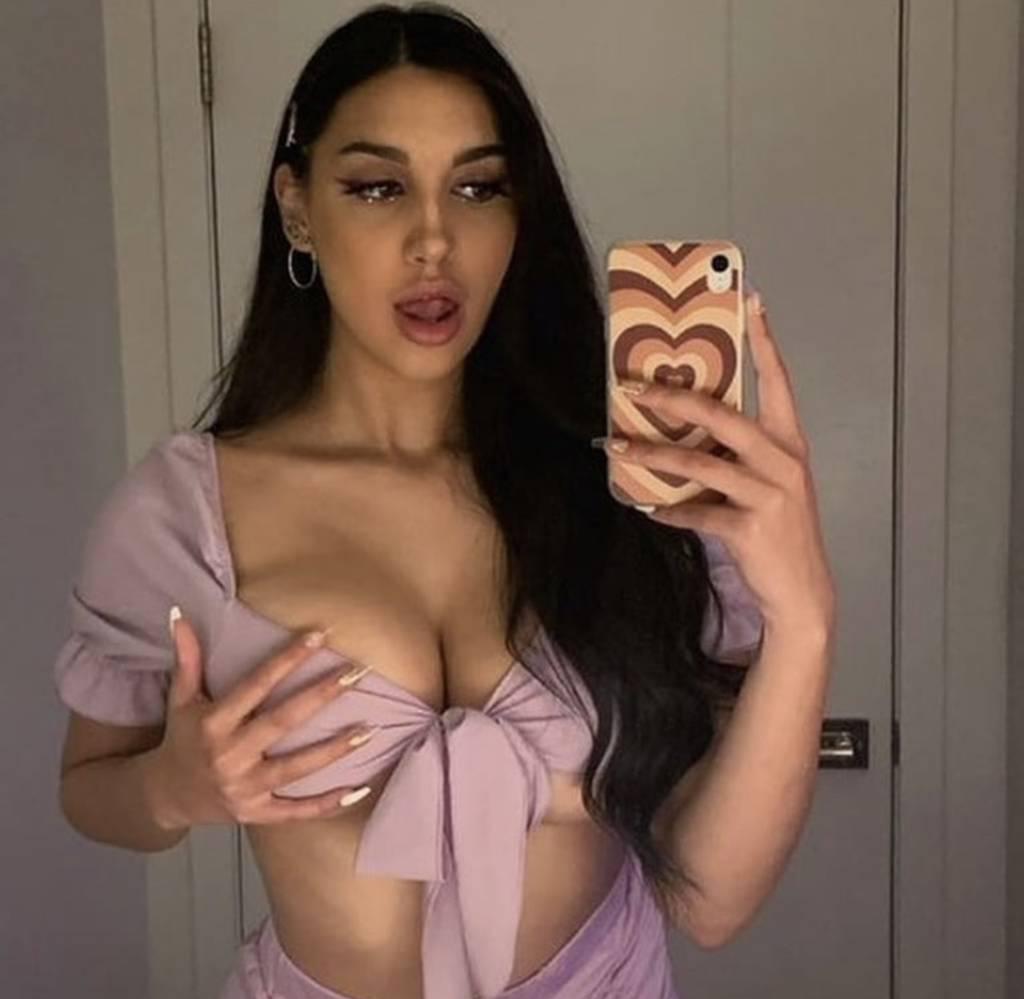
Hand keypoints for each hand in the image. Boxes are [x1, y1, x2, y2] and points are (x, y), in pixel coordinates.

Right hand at [149, 611, 376, 829]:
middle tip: (356, 672)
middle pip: (283, 722)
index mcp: (213, 723)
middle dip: (321, 696)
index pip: (256, 685)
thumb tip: (179, 613)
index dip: (287, 659)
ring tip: (369, 729)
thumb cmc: (182, 738)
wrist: (165, 797)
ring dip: (334, 750)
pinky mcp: (256, 814)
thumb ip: (187, 658)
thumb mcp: (181, 698)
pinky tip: (358, 789)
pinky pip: (296, 811)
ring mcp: (244, 789)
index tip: (319, 635)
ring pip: (296, 768)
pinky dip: (327, 804)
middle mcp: (228, 756)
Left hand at [604, 289, 835, 635]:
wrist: (803, 592)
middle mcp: (783, 461)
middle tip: (631, 386)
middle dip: (672, 398)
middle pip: (722, 416)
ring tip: (615, 447)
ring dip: (651, 455)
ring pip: (699, 463)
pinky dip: (667, 511)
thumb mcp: (769, 484)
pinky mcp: (751, 528)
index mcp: (789, 443)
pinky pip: (696, 513)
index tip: (749, 299)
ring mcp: (769, 494)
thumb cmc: (780, 532)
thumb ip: (737, 455)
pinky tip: (645, 509)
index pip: (779, 381)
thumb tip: (682, 432)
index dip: (764, 340)